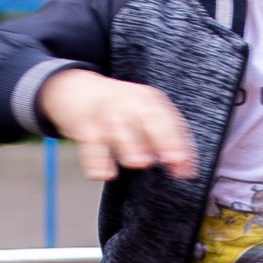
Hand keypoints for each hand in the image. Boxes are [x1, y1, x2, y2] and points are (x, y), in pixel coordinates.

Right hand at [36, 67, 197, 180]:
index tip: (187, 168)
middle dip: (162, 139)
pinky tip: (102, 174)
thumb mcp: (141, 110)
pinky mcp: (85, 127)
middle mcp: (128, 103)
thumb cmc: (116, 107)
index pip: (169, 121)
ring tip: (137, 163)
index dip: (180, 144)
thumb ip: (163, 136)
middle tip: (171, 158)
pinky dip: (96, 161)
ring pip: (119, 130)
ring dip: (129, 146)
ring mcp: (106, 114)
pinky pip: (91, 145)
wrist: (75, 88)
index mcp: (147, 99)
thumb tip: (185, 169)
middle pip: (148, 120)